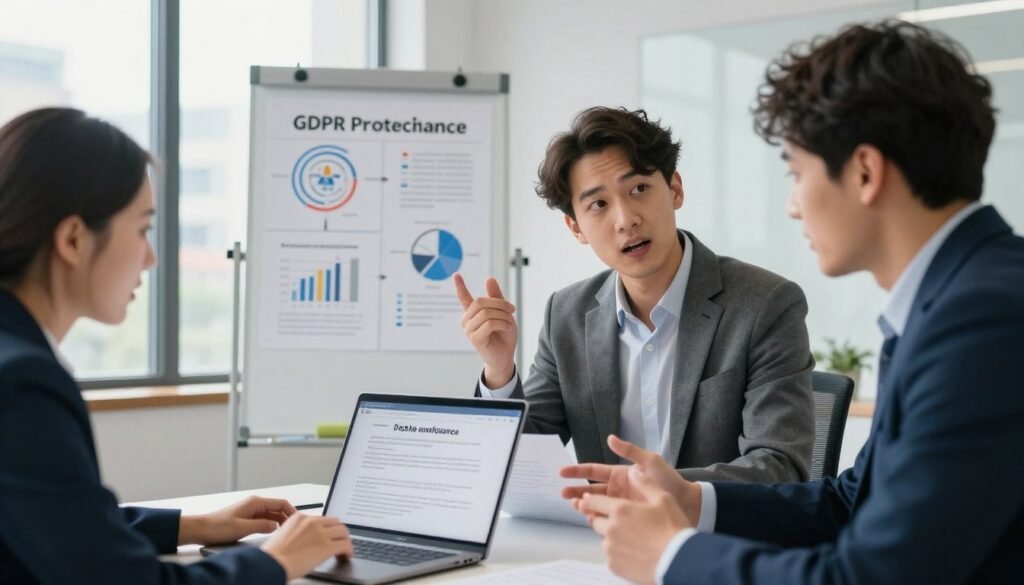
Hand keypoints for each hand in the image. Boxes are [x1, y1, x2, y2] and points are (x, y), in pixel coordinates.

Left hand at [178, 495, 295, 544]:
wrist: (201, 529)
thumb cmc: (217, 526)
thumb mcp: (243, 528)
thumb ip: (262, 525)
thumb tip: (276, 525)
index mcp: (255, 502)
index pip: (280, 503)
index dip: (291, 511)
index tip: (298, 520)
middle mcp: (254, 504)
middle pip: (277, 509)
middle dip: (286, 517)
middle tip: (293, 529)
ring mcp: (250, 511)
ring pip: (271, 515)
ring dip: (278, 522)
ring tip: (284, 532)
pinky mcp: (246, 518)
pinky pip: (263, 519)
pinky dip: (270, 525)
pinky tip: (271, 533)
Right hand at [261, 513, 353, 580]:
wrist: (271, 564)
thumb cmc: (273, 556)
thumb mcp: (283, 535)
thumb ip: (297, 532)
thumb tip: (307, 540)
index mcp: (300, 517)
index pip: (322, 519)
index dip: (328, 529)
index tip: (330, 535)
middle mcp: (311, 522)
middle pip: (336, 522)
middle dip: (339, 533)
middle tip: (340, 542)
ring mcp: (320, 533)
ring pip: (343, 532)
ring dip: (345, 541)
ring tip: (344, 550)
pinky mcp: (326, 546)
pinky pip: (345, 545)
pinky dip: (348, 550)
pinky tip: (346, 556)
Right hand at [454, 273, 517, 387]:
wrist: (506, 355)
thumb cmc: (503, 335)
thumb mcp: (503, 313)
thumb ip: (496, 297)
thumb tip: (489, 278)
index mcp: (473, 313)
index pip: (463, 297)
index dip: (460, 286)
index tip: (456, 274)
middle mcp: (467, 320)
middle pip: (481, 302)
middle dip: (500, 304)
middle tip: (512, 309)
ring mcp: (469, 330)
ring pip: (486, 313)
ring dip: (503, 316)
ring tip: (509, 323)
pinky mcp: (474, 338)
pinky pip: (489, 324)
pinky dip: (502, 324)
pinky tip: (507, 329)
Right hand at [560, 435, 700, 521]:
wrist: (688, 504)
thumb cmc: (670, 481)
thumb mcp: (651, 462)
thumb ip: (630, 451)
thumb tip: (610, 438)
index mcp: (621, 474)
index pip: (593, 471)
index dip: (576, 471)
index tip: (562, 472)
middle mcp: (618, 489)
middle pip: (590, 490)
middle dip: (574, 491)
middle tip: (562, 495)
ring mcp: (621, 504)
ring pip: (596, 504)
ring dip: (583, 505)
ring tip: (574, 507)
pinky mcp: (626, 518)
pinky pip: (607, 518)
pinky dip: (596, 519)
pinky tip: (590, 519)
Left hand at [577, 466, 692, 584]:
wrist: (679, 562)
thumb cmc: (673, 530)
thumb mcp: (663, 499)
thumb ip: (645, 483)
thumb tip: (634, 472)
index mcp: (620, 509)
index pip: (592, 502)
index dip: (587, 500)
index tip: (585, 501)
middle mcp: (611, 528)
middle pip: (595, 520)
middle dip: (601, 518)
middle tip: (617, 521)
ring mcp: (611, 548)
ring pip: (603, 538)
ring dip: (611, 536)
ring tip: (631, 538)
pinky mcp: (614, 565)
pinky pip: (610, 555)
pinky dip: (617, 552)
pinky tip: (633, 551)